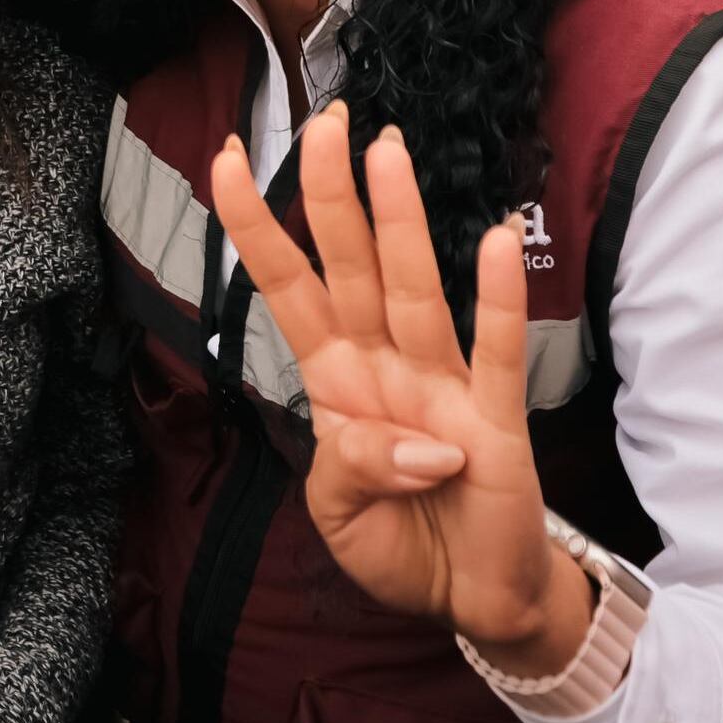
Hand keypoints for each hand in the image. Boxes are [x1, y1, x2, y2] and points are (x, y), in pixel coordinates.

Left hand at [208, 104, 593, 679]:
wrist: (473, 601)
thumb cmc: (401, 541)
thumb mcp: (338, 516)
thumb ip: (350, 469)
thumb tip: (414, 444)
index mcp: (336, 381)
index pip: (288, 289)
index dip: (256, 228)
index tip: (225, 159)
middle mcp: (386, 366)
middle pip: (351, 267)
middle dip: (333, 195)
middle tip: (326, 120)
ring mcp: (442, 386)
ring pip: (413, 289)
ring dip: (400, 223)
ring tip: (387, 152)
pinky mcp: (496, 420)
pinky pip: (496, 351)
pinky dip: (497, 299)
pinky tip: (495, 239)